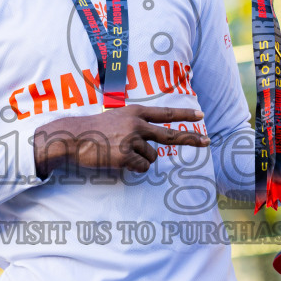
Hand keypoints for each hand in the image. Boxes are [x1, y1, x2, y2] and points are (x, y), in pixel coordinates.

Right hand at [33, 105, 208, 176]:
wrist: (73, 137)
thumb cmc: (93, 130)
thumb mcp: (116, 119)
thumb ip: (134, 126)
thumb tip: (151, 144)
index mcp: (135, 112)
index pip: (165, 113)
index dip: (184, 114)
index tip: (200, 115)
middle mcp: (137, 124)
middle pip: (170, 134)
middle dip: (191, 138)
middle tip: (207, 141)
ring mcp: (132, 139)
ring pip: (151, 157)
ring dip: (141, 160)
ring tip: (121, 154)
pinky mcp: (126, 155)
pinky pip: (142, 167)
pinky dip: (134, 168)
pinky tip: (119, 161)